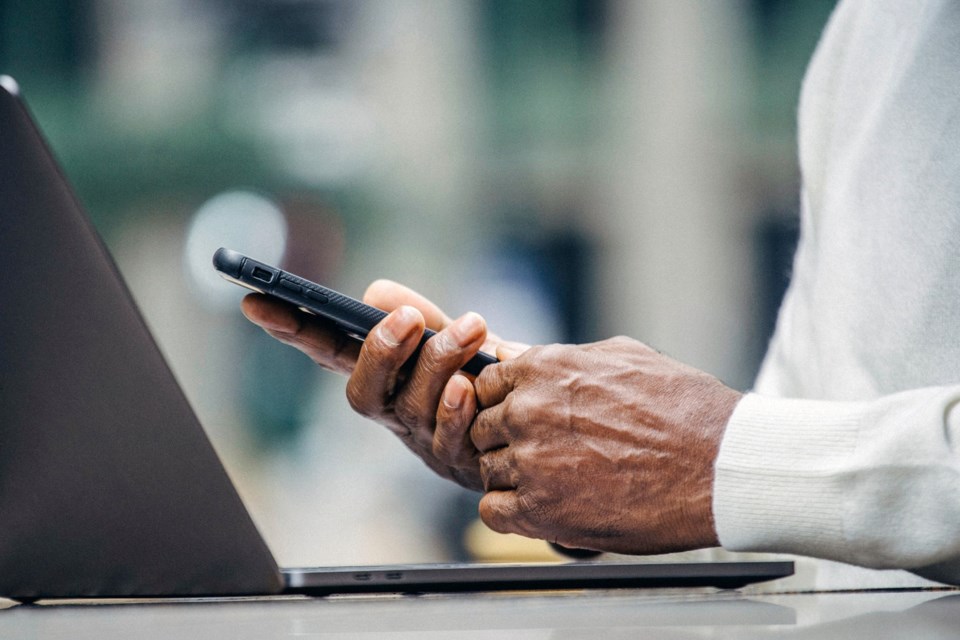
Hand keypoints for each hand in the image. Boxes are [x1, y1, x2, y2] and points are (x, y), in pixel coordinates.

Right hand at [241, 279, 511, 490]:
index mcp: (382, 374)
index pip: (326, 351)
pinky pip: (451, 436)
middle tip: (405, 318)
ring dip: (438, 360)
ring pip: (412, 406)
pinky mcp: (459, 459)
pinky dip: (459, 408)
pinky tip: (474, 385)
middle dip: (379, 352)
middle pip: (362, 392)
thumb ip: (418, 315)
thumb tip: (377, 294)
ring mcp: (423, 438)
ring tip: (471, 326)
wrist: (532, 428)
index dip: (290, 329)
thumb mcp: (451, 337)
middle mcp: (392, 410)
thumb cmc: (483, 374)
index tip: (253, 301)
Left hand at [459, 337, 741, 554]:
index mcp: (543, 369)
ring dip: (512, 478)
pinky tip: (543, 509)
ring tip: (556, 483)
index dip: (504, 403)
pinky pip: (494, 512)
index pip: (487, 384)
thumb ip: (559, 358)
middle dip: (506, 440)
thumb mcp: (622, 358)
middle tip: (543, 455)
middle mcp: (527, 410)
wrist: (720, 464)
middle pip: (482, 427)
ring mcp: (531, 460)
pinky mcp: (541, 510)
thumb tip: (514, 353)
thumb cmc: (683, 407)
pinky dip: (512, 513)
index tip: (525, 420)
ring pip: (487, 469)